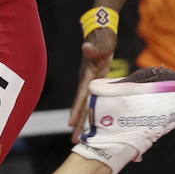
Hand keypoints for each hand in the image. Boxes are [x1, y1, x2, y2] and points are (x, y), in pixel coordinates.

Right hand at [69, 27, 117, 141]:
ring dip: (83, 121)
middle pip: (81, 105)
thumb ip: (94, 48)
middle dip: (78, 123)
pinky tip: (93, 121)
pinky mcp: (95, 81)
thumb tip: (85, 46)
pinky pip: (92, 100)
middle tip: (74, 141)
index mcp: (87, 75)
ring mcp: (89, 82)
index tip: (71, 124)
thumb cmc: (103, 38)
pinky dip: (92, 111)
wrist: (101, 32)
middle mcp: (86, 81)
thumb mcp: (101, 43)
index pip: (81, 96)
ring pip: (85, 105)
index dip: (77, 110)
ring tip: (79, 137)